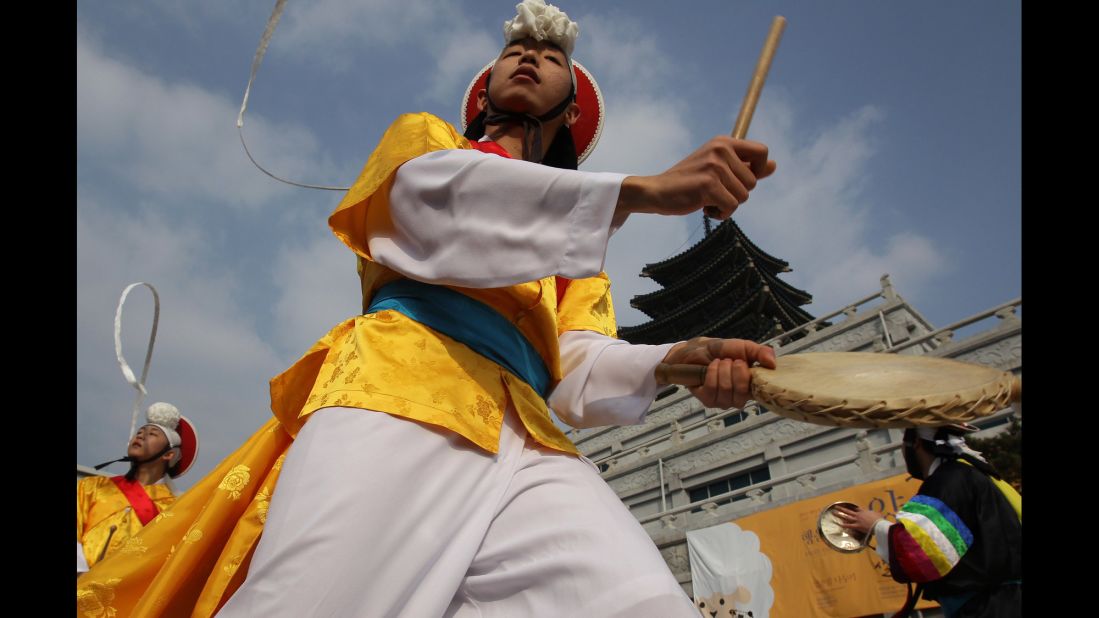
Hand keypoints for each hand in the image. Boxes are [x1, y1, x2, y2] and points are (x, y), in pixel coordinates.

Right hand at [617, 137, 776, 220]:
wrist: (656, 191)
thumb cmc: (688, 182)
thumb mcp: (717, 169)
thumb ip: (745, 167)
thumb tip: (773, 165)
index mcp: (723, 142)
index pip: (762, 152)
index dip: (758, 170)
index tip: (739, 180)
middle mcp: (720, 150)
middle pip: (753, 182)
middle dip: (737, 194)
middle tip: (714, 191)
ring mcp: (714, 166)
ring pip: (743, 196)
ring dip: (727, 205)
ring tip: (707, 199)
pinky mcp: (708, 184)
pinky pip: (731, 207)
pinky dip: (720, 214)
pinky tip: (704, 208)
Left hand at [660, 337, 775, 408]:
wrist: (695, 350)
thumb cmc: (719, 350)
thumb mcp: (742, 346)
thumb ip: (760, 352)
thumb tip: (774, 363)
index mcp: (751, 385)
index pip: (761, 393)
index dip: (753, 379)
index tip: (744, 363)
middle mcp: (739, 397)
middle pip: (742, 393)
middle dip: (734, 371)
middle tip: (729, 360)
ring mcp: (724, 401)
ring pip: (726, 391)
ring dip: (721, 371)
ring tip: (718, 362)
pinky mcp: (708, 401)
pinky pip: (712, 390)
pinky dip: (711, 374)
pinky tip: (710, 367)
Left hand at [832, 505, 884, 535]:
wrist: (878, 524)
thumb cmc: (879, 520)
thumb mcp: (878, 515)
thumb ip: (877, 514)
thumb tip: (879, 514)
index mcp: (864, 512)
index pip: (857, 509)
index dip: (852, 509)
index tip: (849, 507)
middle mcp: (859, 515)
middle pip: (848, 511)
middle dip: (842, 509)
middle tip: (836, 507)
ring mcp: (857, 520)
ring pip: (847, 517)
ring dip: (840, 515)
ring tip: (834, 513)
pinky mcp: (857, 526)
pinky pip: (850, 525)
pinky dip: (845, 525)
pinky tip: (840, 524)